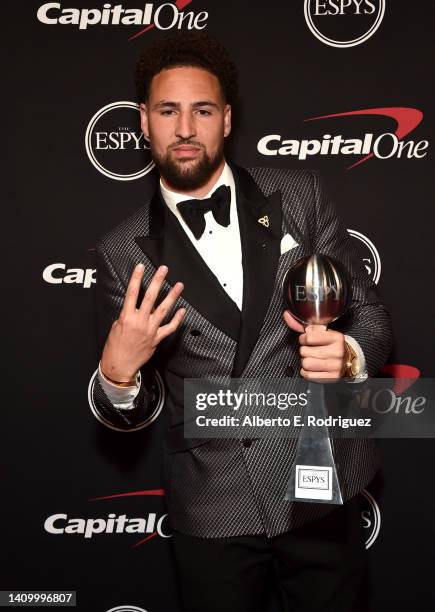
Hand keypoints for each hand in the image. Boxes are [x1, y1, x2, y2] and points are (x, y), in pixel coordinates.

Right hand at [101, 264, 185, 380]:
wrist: (119, 365)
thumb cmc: (114, 348)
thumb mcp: (115, 327)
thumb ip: (127, 315)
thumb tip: (135, 308)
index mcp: (127, 317)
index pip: (132, 293)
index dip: (136, 278)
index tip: (140, 267)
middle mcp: (140, 322)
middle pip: (151, 297)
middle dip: (157, 281)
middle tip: (163, 270)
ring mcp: (150, 330)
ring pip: (164, 310)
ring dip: (172, 296)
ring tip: (179, 285)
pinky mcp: (157, 339)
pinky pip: (170, 327)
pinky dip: (177, 319)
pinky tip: (183, 310)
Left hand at [283, 310, 345, 381]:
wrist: (348, 360)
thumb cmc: (331, 344)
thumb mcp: (321, 333)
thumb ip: (302, 325)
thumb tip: (286, 315)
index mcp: (336, 338)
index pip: (309, 337)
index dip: (304, 339)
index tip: (307, 340)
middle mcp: (337, 352)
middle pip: (305, 352)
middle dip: (304, 350)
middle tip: (311, 350)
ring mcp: (335, 366)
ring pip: (306, 363)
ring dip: (305, 361)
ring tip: (312, 359)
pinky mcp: (331, 378)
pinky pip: (308, 375)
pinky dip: (306, 372)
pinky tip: (313, 368)